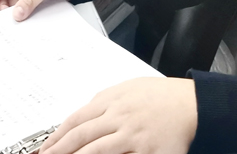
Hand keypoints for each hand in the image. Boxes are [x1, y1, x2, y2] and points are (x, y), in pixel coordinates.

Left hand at [40, 77, 196, 153]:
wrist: (192, 104)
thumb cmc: (161, 97)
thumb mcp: (128, 89)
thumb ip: (104, 102)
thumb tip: (82, 117)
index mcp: (112, 101)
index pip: (76, 120)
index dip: (56, 137)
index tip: (44, 149)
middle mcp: (120, 117)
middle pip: (81, 137)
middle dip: (59, 151)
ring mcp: (133, 136)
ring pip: (96, 151)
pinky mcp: (147, 152)